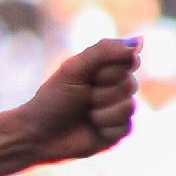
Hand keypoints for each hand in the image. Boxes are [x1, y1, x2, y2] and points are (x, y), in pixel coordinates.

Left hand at [14, 37, 140, 163]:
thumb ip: (103, 51)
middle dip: (100, 93)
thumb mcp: (73, 70)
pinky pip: (126, 126)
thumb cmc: (51, 100)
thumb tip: (139, 41)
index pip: (129, 60)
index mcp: (106, 69)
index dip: (108, 71)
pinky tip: (91, 128)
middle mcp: (116, 87)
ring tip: (85, 114)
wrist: (36, 135)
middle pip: (129, 84)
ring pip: (129, 106)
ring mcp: (119, 109)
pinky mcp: (119, 131)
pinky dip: (104, 127)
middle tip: (81, 98)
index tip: (89, 77)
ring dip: (101, 112)